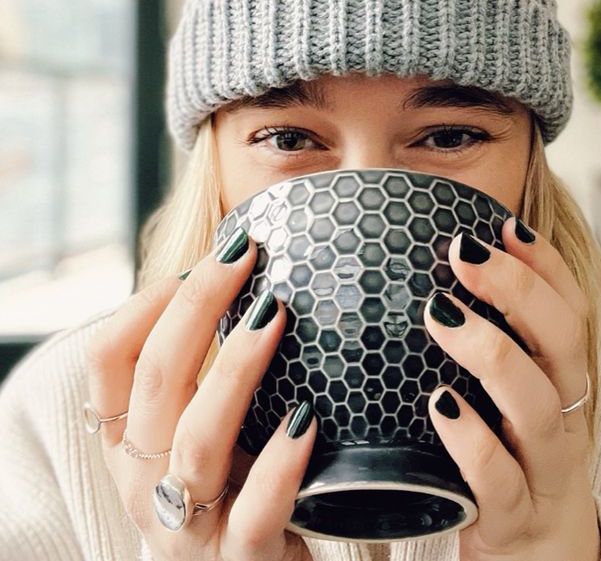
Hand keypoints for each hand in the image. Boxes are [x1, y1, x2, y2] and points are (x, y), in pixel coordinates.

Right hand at [85, 234, 315, 560]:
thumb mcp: (203, 422)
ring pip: (197, 438)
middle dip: (199, 306)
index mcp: (126, 442)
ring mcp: (187, 526)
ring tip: (275, 314)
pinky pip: (255, 510)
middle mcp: (143, 481)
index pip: (109, 358)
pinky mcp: (240, 559)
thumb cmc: (235, 481)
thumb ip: (203, 363)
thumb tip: (244, 264)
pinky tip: (306, 419)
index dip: (149, 301)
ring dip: (236, 368)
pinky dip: (279, 462)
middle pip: (156, 380)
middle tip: (244, 254)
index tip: (203, 260)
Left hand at [424, 218, 600, 560]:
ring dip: (491, 352)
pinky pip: (501, 480)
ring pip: (538, 406)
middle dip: (517, 288)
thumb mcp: (508, 398)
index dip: (544, 263)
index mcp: (563, 382)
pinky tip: (441, 406)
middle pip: (564, 343)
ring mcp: (544, 470)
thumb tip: (430, 273)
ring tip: (441, 315)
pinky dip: (474, 440)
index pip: (572, 309)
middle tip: (463, 253)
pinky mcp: (514, 519)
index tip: (503, 222)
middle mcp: (564, 418)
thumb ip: (486, 340)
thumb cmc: (509, 460)